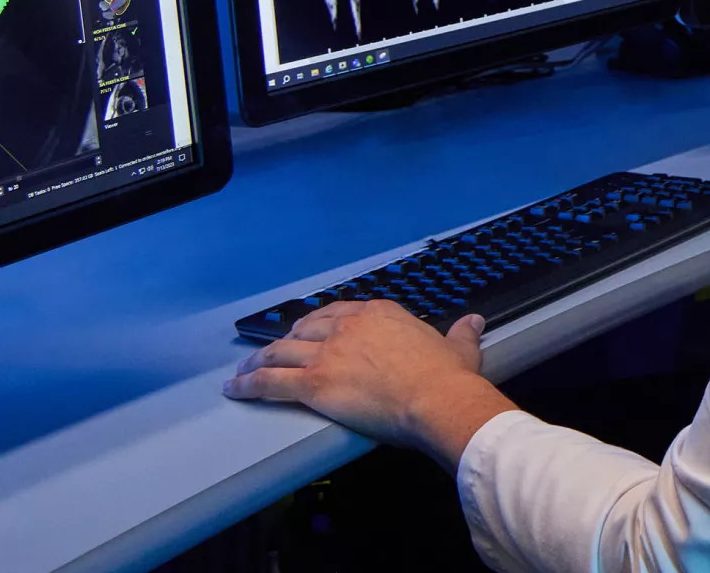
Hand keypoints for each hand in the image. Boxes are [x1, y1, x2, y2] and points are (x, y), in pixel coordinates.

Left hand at [225, 299, 516, 470]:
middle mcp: (348, 327)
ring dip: (258, 360)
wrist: (435, 398)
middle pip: (305, 329)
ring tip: (244, 370)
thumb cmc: (448, 376)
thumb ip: (461, 333)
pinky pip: (271, 382)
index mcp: (379, 314)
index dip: (321, 322)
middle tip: (275, 349)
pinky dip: (249, 385)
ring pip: (280, 353)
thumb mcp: (460, 346)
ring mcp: (328, 353)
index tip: (313, 330)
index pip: (339, 311)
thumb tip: (474, 322)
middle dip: (286, 339)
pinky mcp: (314, 383)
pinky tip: (236, 389)